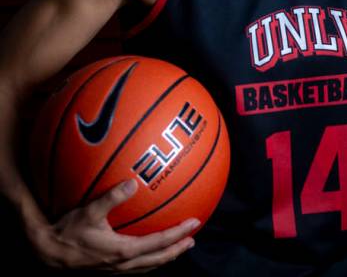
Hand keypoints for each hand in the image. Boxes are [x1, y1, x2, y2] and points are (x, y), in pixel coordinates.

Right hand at [28, 178, 199, 272]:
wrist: (49, 253)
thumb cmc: (68, 231)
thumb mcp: (90, 211)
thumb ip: (113, 197)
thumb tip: (133, 182)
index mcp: (123, 251)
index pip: (159, 243)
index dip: (178, 234)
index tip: (194, 223)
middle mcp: (123, 264)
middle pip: (158, 259)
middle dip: (177, 249)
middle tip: (193, 238)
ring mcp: (116, 269)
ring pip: (149, 266)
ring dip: (165, 256)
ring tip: (177, 246)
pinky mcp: (109, 269)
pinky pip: (137, 266)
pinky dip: (149, 259)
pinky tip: (148, 249)